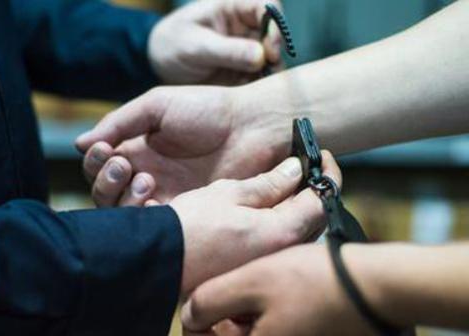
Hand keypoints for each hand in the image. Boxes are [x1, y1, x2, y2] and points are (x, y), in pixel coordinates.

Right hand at [76, 84, 292, 206]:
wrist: (252, 127)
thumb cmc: (207, 109)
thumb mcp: (156, 106)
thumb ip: (120, 122)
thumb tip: (81, 144)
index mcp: (137, 150)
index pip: (100, 166)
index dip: (95, 162)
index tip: (106, 150)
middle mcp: (146, 175)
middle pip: (105, 192)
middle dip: (105, 182)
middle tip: (123, 166)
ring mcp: (165, 196)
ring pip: (124, 212)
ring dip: (124, 198)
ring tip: (147, 179)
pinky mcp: (185, 214)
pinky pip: (154, 226)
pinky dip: (145, 217)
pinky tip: (155, 200)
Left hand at [149, 0, 282, 84]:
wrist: (163, 64)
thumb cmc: (174, 44)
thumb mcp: (196, 46)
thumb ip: (227, 51)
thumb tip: (261, 56)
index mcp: (234, 8)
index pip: (266, 7)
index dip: (275, 26)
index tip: (271, 50)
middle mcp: (248, 27)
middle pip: (275, 36)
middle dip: (275, 55)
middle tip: (268, 74)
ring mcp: (250, 51)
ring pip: (273, 60)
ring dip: (271, 76)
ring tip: (262, 93)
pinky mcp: (248, 72)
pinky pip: (262, 80)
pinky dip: (262, 91)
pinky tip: (254, 103)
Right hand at [171, 152, 340, 293]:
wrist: (157, 259)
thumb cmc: (187, 227)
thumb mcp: (227, 194)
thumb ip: (267, 184)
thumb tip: (295, 171)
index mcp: (279, 232)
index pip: (321, 200)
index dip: (327, 174)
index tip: (324, 157)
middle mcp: (278, 253)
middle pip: (311, 218)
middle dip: (312, 191)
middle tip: (303, 169)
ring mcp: (265, 262)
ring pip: (294, 230)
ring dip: (294, 207)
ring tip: (282, 185)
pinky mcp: (250, 266)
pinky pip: (276, 242)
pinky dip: (276, 222)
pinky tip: (260, 211)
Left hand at [181, 243, 375, 335]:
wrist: (376, 287)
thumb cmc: (314, 282)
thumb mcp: (251, 281)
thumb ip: (209, 301)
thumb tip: (188, 316)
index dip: (198, 325)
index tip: (203, 305)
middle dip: (227, 319)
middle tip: (242, 291)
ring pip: (255, 333)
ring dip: (249, 316)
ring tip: (266, 289)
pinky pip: (277, 330)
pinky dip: (271, 316)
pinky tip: (283, 295)